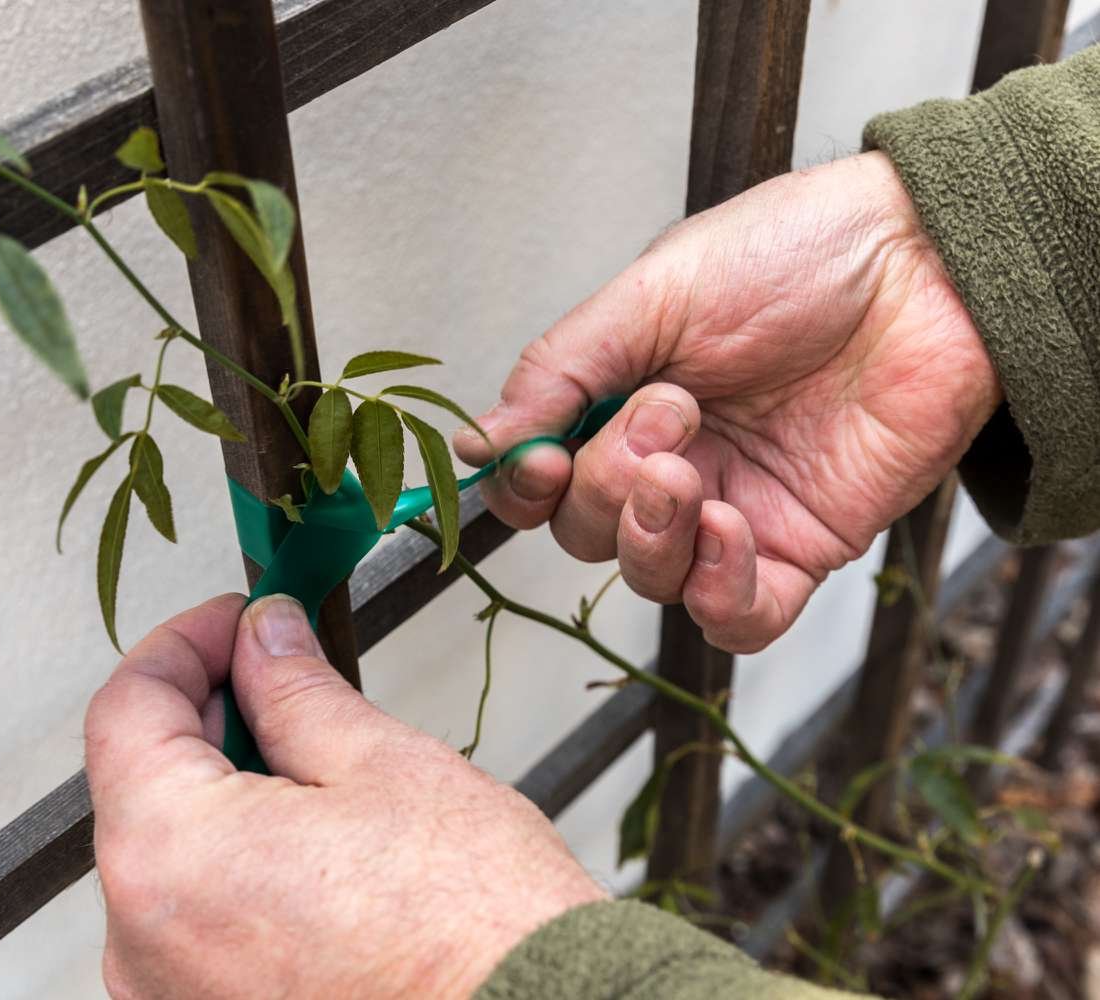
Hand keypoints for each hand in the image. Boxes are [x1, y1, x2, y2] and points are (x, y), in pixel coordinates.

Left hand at [85, 593, 603, 998]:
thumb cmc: (474, 929)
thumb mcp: (383, 765)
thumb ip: (296, 690)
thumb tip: (263, 639)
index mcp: (170, 855)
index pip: (125, 707)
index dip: (185, 642)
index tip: (237, 621)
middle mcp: (142, 939)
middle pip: (140, 782)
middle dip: (210, 714)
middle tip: (287, 677)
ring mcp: (167, 994)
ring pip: (170, 855)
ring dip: (224, 794)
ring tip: (317, 772)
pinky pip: (194, 921)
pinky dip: (236, 869)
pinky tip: (311, 852)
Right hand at [455, 152, 999, 652]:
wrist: (929, 263)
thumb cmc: (796, 253)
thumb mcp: (651, 294)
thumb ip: (560, 371)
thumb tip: (476, 442)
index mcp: (622, 400)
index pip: (542, 482)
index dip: (527, 486)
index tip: (544, 456)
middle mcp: (670, 461)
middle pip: (588, 533)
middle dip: (606, 487)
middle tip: (667, 415)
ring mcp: (733, 508)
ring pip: (651, 579)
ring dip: (650, 536)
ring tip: (688, 472)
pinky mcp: (801, 545)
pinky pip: (737, 618)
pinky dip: (717, 590)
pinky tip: (729, 527)